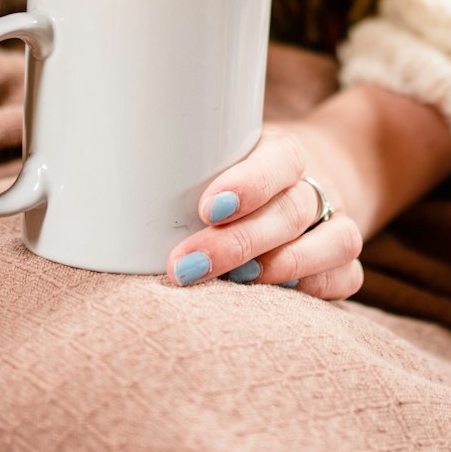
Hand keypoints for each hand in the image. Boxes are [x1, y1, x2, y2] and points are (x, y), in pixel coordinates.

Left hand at [167, 125, 364, 299]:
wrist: (322, 168)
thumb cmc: (245, 169)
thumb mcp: (224, 152)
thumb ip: (187, 168)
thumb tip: (102, 190)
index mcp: (284, 153)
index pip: (279, 160)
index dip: (249, 184)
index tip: (207, 208)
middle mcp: (316, 186)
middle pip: (290, 212)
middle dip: (238, 243)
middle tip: (186, 266)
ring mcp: (337, 222)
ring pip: (333, 242)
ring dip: (283, 268)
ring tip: (235, 286)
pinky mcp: (345, 259)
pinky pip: (348, 277)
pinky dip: (319, 288)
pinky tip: (281, 299)